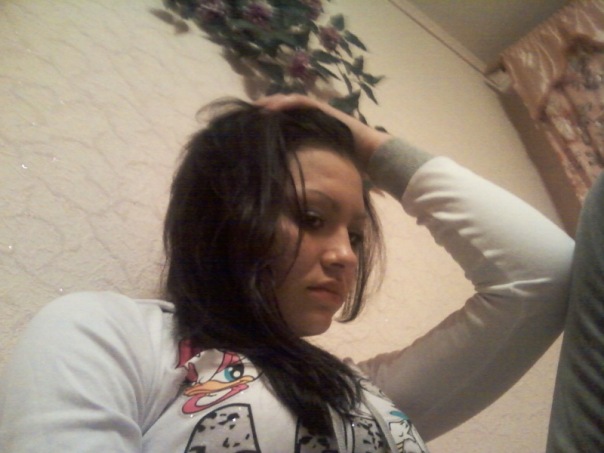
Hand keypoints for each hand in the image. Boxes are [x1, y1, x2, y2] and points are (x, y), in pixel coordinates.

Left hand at [256, 94, 390, 167]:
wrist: (370, 154)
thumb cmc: (349, 163)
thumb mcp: (320, 165)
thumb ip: (307, 168)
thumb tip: (293, 187)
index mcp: (310, 129)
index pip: (284, 120)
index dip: (268, 120)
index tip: (250, 125)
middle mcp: (313, 118)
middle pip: (283, 108)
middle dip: (265, 108)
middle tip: (246, 113)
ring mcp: (319, 111)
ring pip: (290, 101)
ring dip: (272, 102)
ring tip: (255, 107)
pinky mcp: (324, 108)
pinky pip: (302, 101)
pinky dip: (286, 103)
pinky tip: (272, 107)